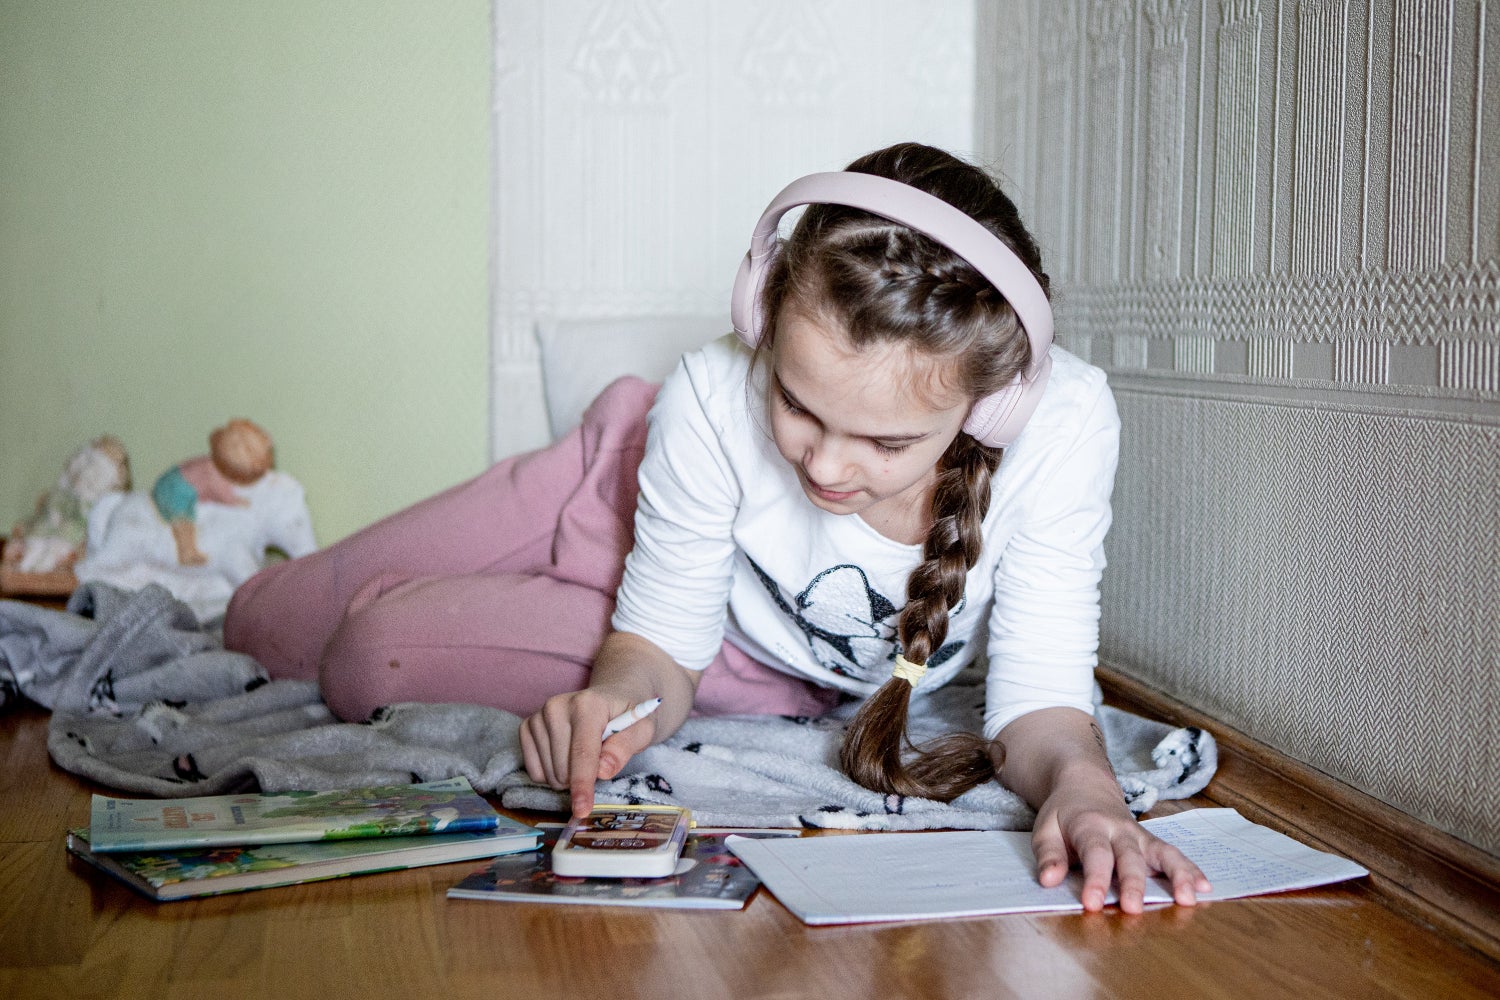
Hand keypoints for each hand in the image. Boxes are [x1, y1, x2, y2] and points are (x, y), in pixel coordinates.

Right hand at [520, 687, 658, 818]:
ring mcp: (538, 716)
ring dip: (568, 778)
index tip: (582, 810)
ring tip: (583, 756)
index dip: (582, 785)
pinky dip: (551, 774)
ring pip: (548, 774)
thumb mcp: (643, 730)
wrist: (610, 699)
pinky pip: (535, 772)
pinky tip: (565, 757)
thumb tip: (603, 770)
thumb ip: (626, 747)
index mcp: (587, 704)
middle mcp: (557, 706)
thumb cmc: (627, 718)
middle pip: (563, 770)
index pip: (582, 753)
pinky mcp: (527, 727)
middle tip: (599, 761)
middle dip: (581, 779)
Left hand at [1031, 778, 1210, 913]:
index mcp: (1089, 825)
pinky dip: (1190, 870)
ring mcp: (1140, 836)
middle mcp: (1120, 830)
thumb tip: (1048, 880)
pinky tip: (1206, 888)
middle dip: (1133, 884)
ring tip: (1188, 899)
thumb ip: (1048, 855)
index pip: (1095, 853)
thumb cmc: (1064, 814)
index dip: (1095, 878)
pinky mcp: (1152, 843)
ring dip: (1177, 875)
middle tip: (1133, 909)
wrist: (1085, 785)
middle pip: (1130, 857)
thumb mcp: (1045, 829)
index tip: (1092, 903)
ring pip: (1162, 853)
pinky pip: (1173, 855)